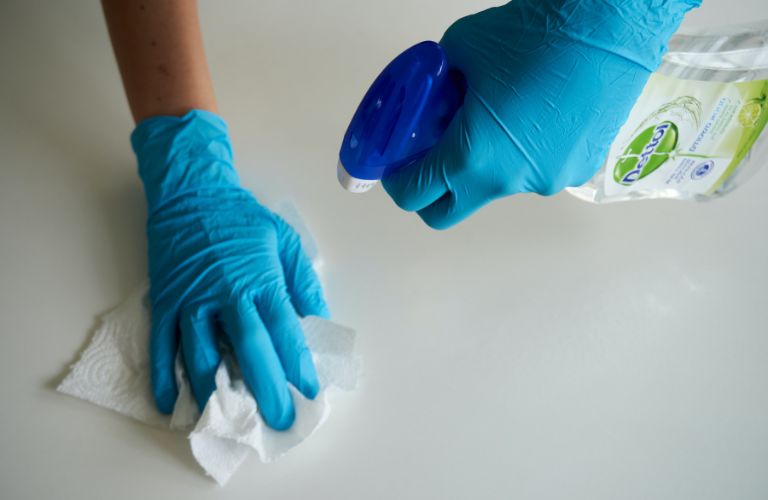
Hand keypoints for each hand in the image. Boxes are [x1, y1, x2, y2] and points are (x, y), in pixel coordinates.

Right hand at [132, 110, 327, 429]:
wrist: (191, 192)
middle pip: (248, 351)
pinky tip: (171, 403)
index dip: (297, 365)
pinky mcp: (164, 301)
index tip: (310, 392)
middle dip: (266, 390)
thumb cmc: (242, 218)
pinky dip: (163, 377)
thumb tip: (318, 321)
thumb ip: (303, 282)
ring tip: (231, 421)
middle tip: (278, 421)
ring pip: (202, 355)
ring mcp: (190, 300)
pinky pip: (161, 345)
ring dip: (217, 392)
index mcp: (259, 279)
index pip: (283, 331)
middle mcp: (225, 294)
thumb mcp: (285, 240)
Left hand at [383, 0, 699, 228]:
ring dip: (483, 165)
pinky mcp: (577, 171)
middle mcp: (507, 181)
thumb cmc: (532, 35)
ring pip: (495, 187)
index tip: (396, 167)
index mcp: (472, 156)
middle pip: (447, 213)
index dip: (397, 181)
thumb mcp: (461, 49)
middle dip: (431, 193)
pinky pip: (534, 172)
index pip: (415, 194)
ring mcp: (545, 181)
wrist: (610, 28)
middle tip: (430, 159)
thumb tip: (435, 93)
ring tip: (498, 118)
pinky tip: (536, 117)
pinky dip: (522, 155)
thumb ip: (437, 83)